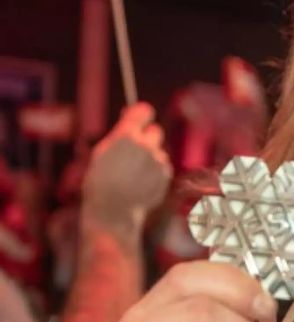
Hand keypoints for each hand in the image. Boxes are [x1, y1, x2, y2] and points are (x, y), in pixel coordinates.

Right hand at [82, 103, 172, 224]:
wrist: (114, 211)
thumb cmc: (101, 181)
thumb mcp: (103, 152)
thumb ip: (120, 135)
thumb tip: (131, 118)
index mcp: (126, 136)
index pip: (144, 111)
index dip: (142, 114)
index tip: (139, 118)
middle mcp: (146, 145)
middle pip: (156, 130)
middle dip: (148, 137)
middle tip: (135, 149)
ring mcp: (158, 160)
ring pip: (159, 151)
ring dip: (150, 157)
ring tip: (133, 174)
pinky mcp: (166, 174)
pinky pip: (163, 166)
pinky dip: (155, 171)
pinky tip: (142, 183)